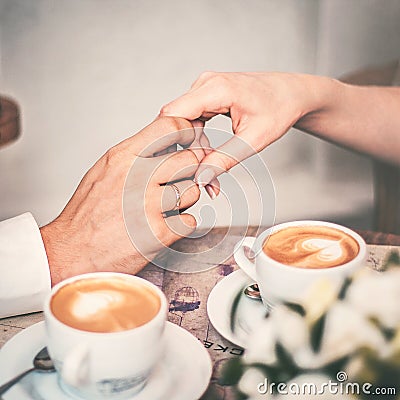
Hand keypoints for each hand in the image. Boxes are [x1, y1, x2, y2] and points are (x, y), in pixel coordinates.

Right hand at [40, 117, 200, 284]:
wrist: (73, 253)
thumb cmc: (88, 213)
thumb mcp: (105, 170)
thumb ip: (136, 152)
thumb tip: (166, 137)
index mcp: (123, 157)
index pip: (171, 127)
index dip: (187, 133)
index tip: (189, 142)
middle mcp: (138, 177)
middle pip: (190, 160)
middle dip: (189, 171)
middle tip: (177, 181)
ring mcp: (149, 206)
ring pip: (192, 191)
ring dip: (185, 200)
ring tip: (166, 207)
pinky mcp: (158, 233)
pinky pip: (190, 220)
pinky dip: (181, 224)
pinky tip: (165, 225)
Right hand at [160, 72, 324, 185]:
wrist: (293, 94)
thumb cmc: (280, 110)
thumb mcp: (253, 140)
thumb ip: (224, 160)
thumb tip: (202, 178)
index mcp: (216, 89)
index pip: (172, 115)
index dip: (168, 141)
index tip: (175, 166)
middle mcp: (205, 83)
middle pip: (176, 121)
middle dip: (184, 149)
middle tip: (200, 173)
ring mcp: (205, 87)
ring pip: (183, 122)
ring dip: (192, 146)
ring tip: (210, 164)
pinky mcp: (208, 94)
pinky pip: (192, 119)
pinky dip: (198, 138)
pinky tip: (210, 151)